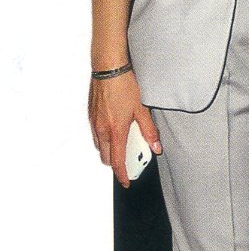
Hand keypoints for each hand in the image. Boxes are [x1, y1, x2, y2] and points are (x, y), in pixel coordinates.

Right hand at [88, 70, 158, 188]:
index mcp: (115, 131)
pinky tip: (115, 132)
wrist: (108, 69)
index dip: (122, 174)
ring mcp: (93, 123)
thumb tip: (156, 147)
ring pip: (100, 147)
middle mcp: (101, 130)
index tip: (127, 181)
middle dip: (116, 164)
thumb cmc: (125, 86)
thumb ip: (149, 130)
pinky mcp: (90, 116)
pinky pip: (96, 135)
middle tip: (129, 163)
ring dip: (110, 151)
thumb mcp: (142, 109)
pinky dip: (105, 140)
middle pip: (106, 157)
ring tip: (124, 146)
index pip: (117, 161)